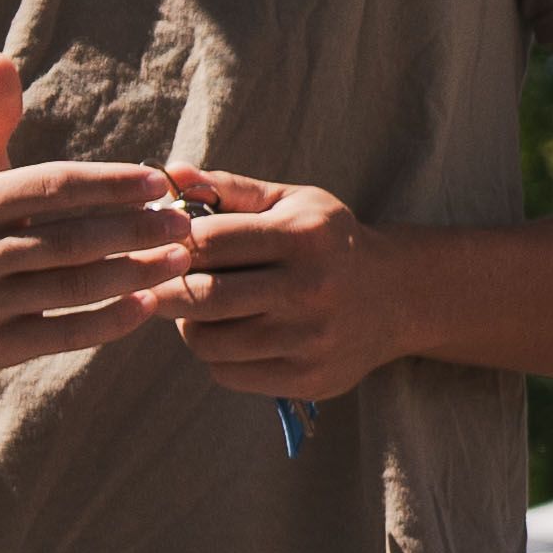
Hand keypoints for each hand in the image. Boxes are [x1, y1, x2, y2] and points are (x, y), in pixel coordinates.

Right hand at [0, 55, 194, 374]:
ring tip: (180, 259)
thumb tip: (0, 58)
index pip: (51, 188)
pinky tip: (148, 303)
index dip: (108, 184)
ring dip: (133, 275)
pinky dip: (109, 322)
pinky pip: (62, 335)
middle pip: (68, 242)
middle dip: (133, 231)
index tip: (157, 181)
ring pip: (70, 289)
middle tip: (184, 223)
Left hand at [150, 165, 406, 401]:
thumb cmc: (328, 241)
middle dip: (165, 290)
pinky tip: (228, 335)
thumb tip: (170, 175)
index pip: (209, 241)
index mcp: (303, 236)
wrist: (397, 297)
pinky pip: (228, 374)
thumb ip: (230, 188)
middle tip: (156, 284)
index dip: (170, 244)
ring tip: (198, 309)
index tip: (158, 247)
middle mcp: (311, 289)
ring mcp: (311, 339)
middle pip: (202, 297)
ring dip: (189, 325)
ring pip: (208, 341)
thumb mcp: (292, 202)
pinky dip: (214, 355)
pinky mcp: (308, 378)